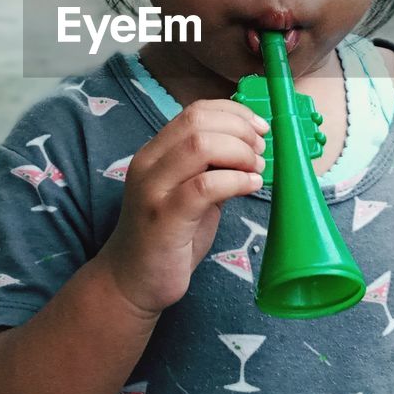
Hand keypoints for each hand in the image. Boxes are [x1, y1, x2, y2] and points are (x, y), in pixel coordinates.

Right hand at [97, 99, 268, 316]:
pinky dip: (235, 180)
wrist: (132, 282)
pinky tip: (251, 187)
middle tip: (261, 150)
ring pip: (200, 146)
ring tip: (257, 170)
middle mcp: (148, 163)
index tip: (260, 127)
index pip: (195, 111)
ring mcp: (152, 190)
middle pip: (198, 122)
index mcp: (155, 152)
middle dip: (240, 130)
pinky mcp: (163, 218)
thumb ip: (213, 168)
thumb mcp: (192, 194)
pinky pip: (204, 186)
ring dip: (239, 153)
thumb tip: (251, 146)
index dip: (233, 113)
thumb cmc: (168, 238)